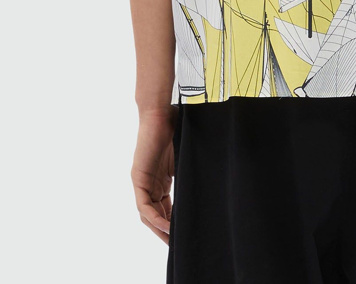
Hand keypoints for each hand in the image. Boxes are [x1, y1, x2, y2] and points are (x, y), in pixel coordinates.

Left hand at [131, 105, 178, 243]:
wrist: (161, 111)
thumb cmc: (175, 126)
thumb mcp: (186, 154)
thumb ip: (191, 167)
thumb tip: (216, 172)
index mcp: (161, 179)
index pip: (165, 208)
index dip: (175, 222)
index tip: (187, 232)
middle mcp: (150, 183)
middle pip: (156, 216)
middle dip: (167, 232)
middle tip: (180, 245)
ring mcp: (143, 181)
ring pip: (148, 215)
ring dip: (160, 229)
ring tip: (174, 241)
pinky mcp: (139, 178)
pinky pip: (144, 206)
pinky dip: (155, 218)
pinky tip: (167, 226)